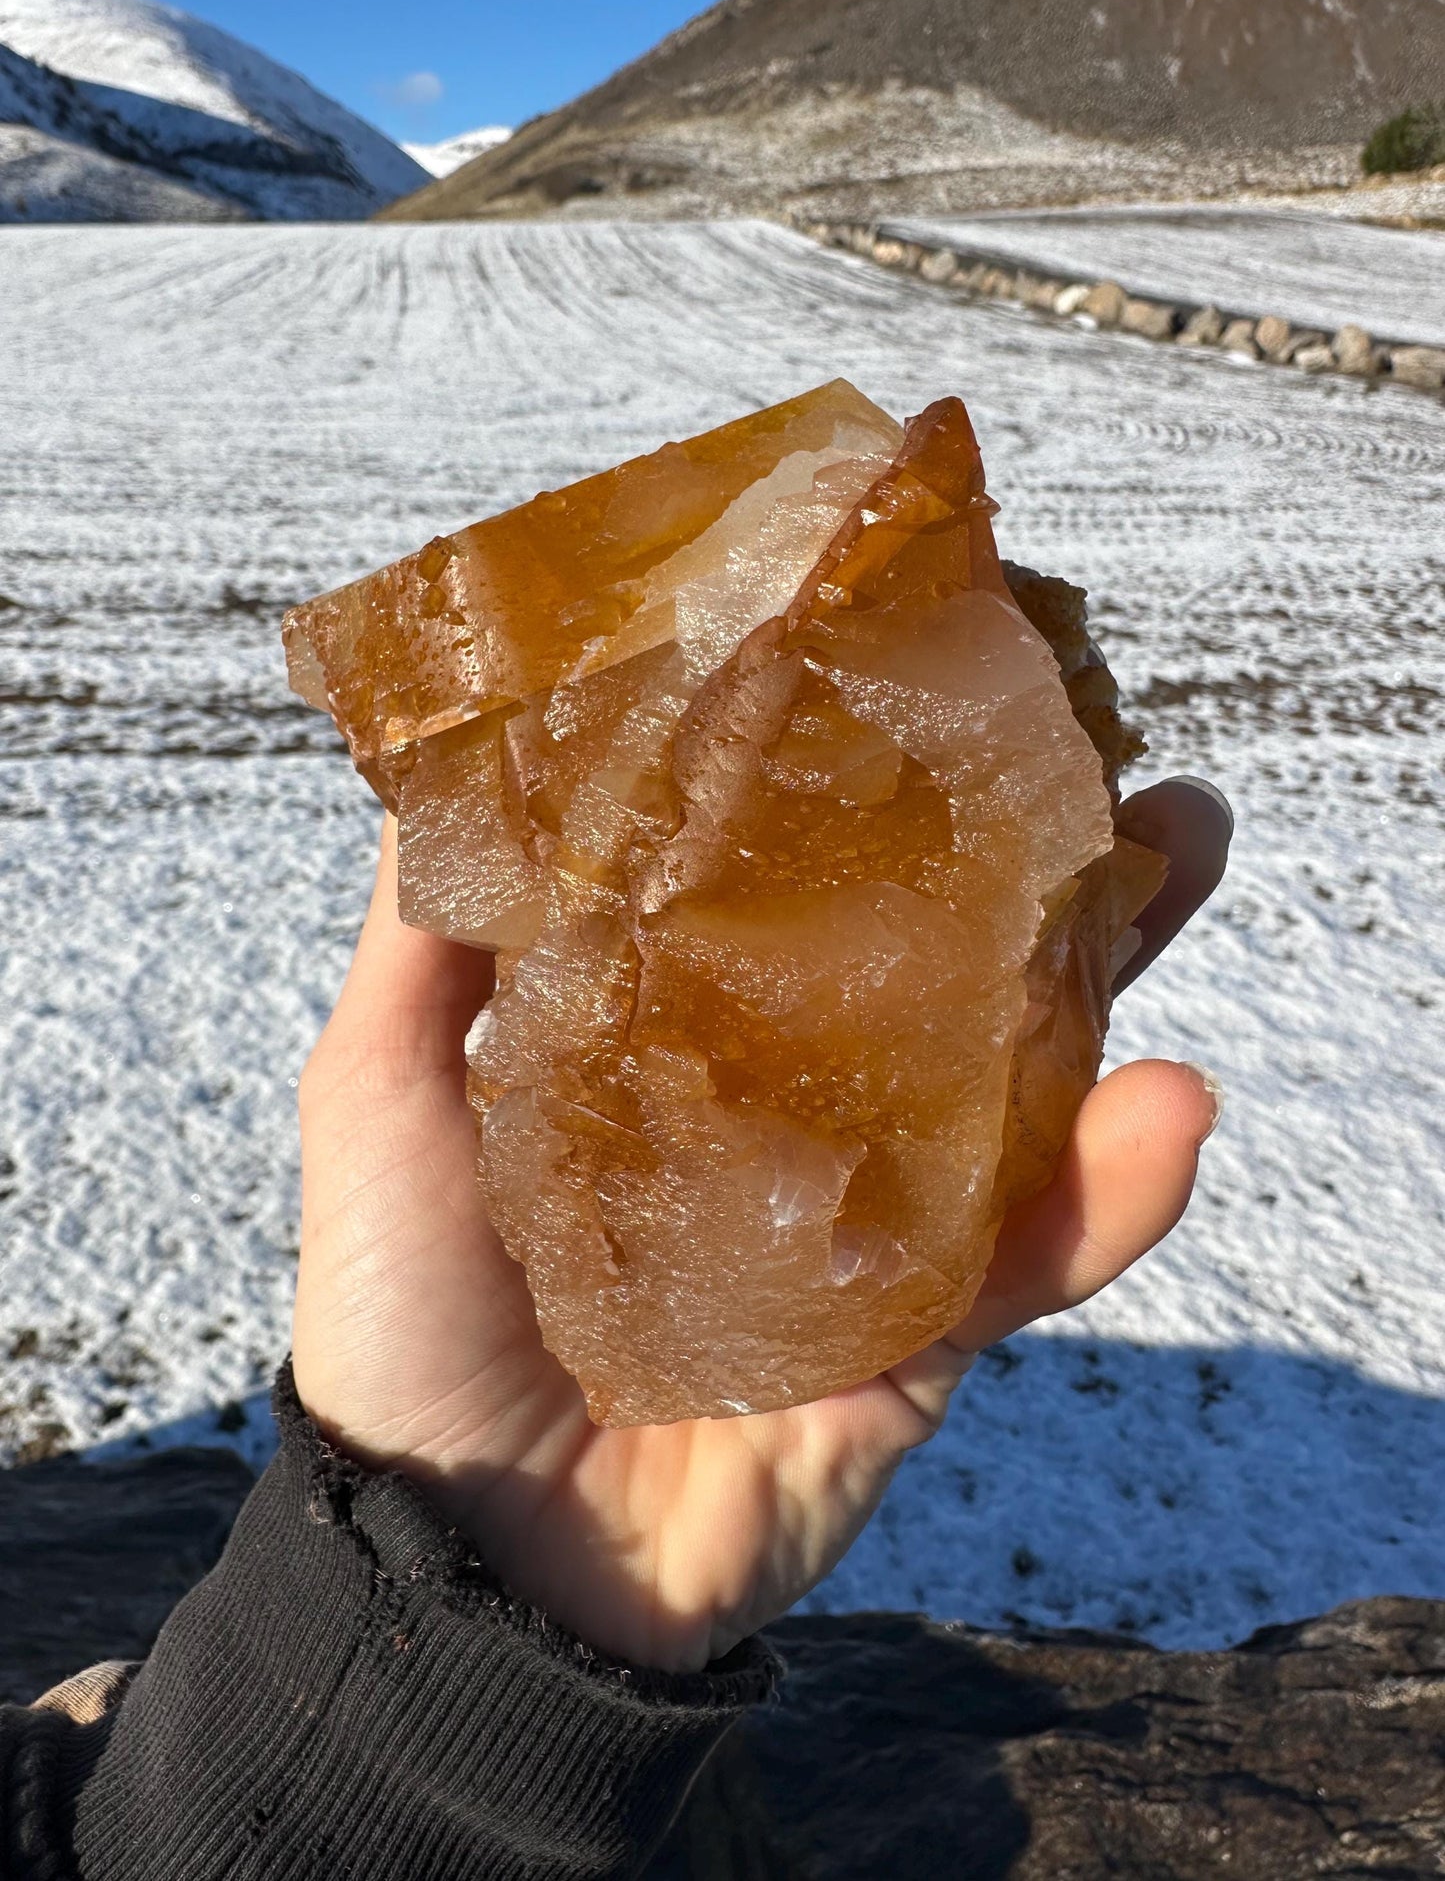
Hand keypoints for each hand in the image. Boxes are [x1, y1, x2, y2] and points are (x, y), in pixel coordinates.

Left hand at [292, 778, 1230, 1672]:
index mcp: (667, 1050)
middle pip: (931, 977)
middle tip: (1127, 764)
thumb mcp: (384, 1096)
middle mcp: (780, 1119)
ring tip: (1192, 855)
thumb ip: (421, 945)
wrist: (462, 1564)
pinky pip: (1025, 1263)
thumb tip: (441, 766)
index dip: (859, 804)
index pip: (786, 903)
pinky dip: (1101, 1197)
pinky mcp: (915, 1342)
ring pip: (1015, 1089)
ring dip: (1114, 980)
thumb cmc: (400, 1313)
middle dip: (1034, 873)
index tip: (930, 686)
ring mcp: (860, 1228)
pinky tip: (1162, 1115)